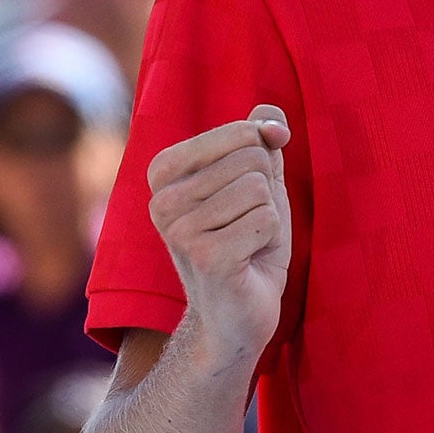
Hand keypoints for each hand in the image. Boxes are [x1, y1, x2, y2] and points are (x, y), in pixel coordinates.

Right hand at [146, 106, 292, 363]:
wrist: (238, 312)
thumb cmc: (248, 240)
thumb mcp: (259, 180)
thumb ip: (261, 138)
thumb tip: (272, 120)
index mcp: (165, 170)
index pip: (243, 133)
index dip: (264, 163)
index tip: (245, 198)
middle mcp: (162, 198)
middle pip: (254, 159)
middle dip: (267, 194)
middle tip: (246, 227)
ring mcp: (178, 229)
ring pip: (261, 189)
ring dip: (268, 219)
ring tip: (245, 244)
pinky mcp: (205, 256)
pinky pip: (267, 219)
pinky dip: (270, 241)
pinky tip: (248, 262)